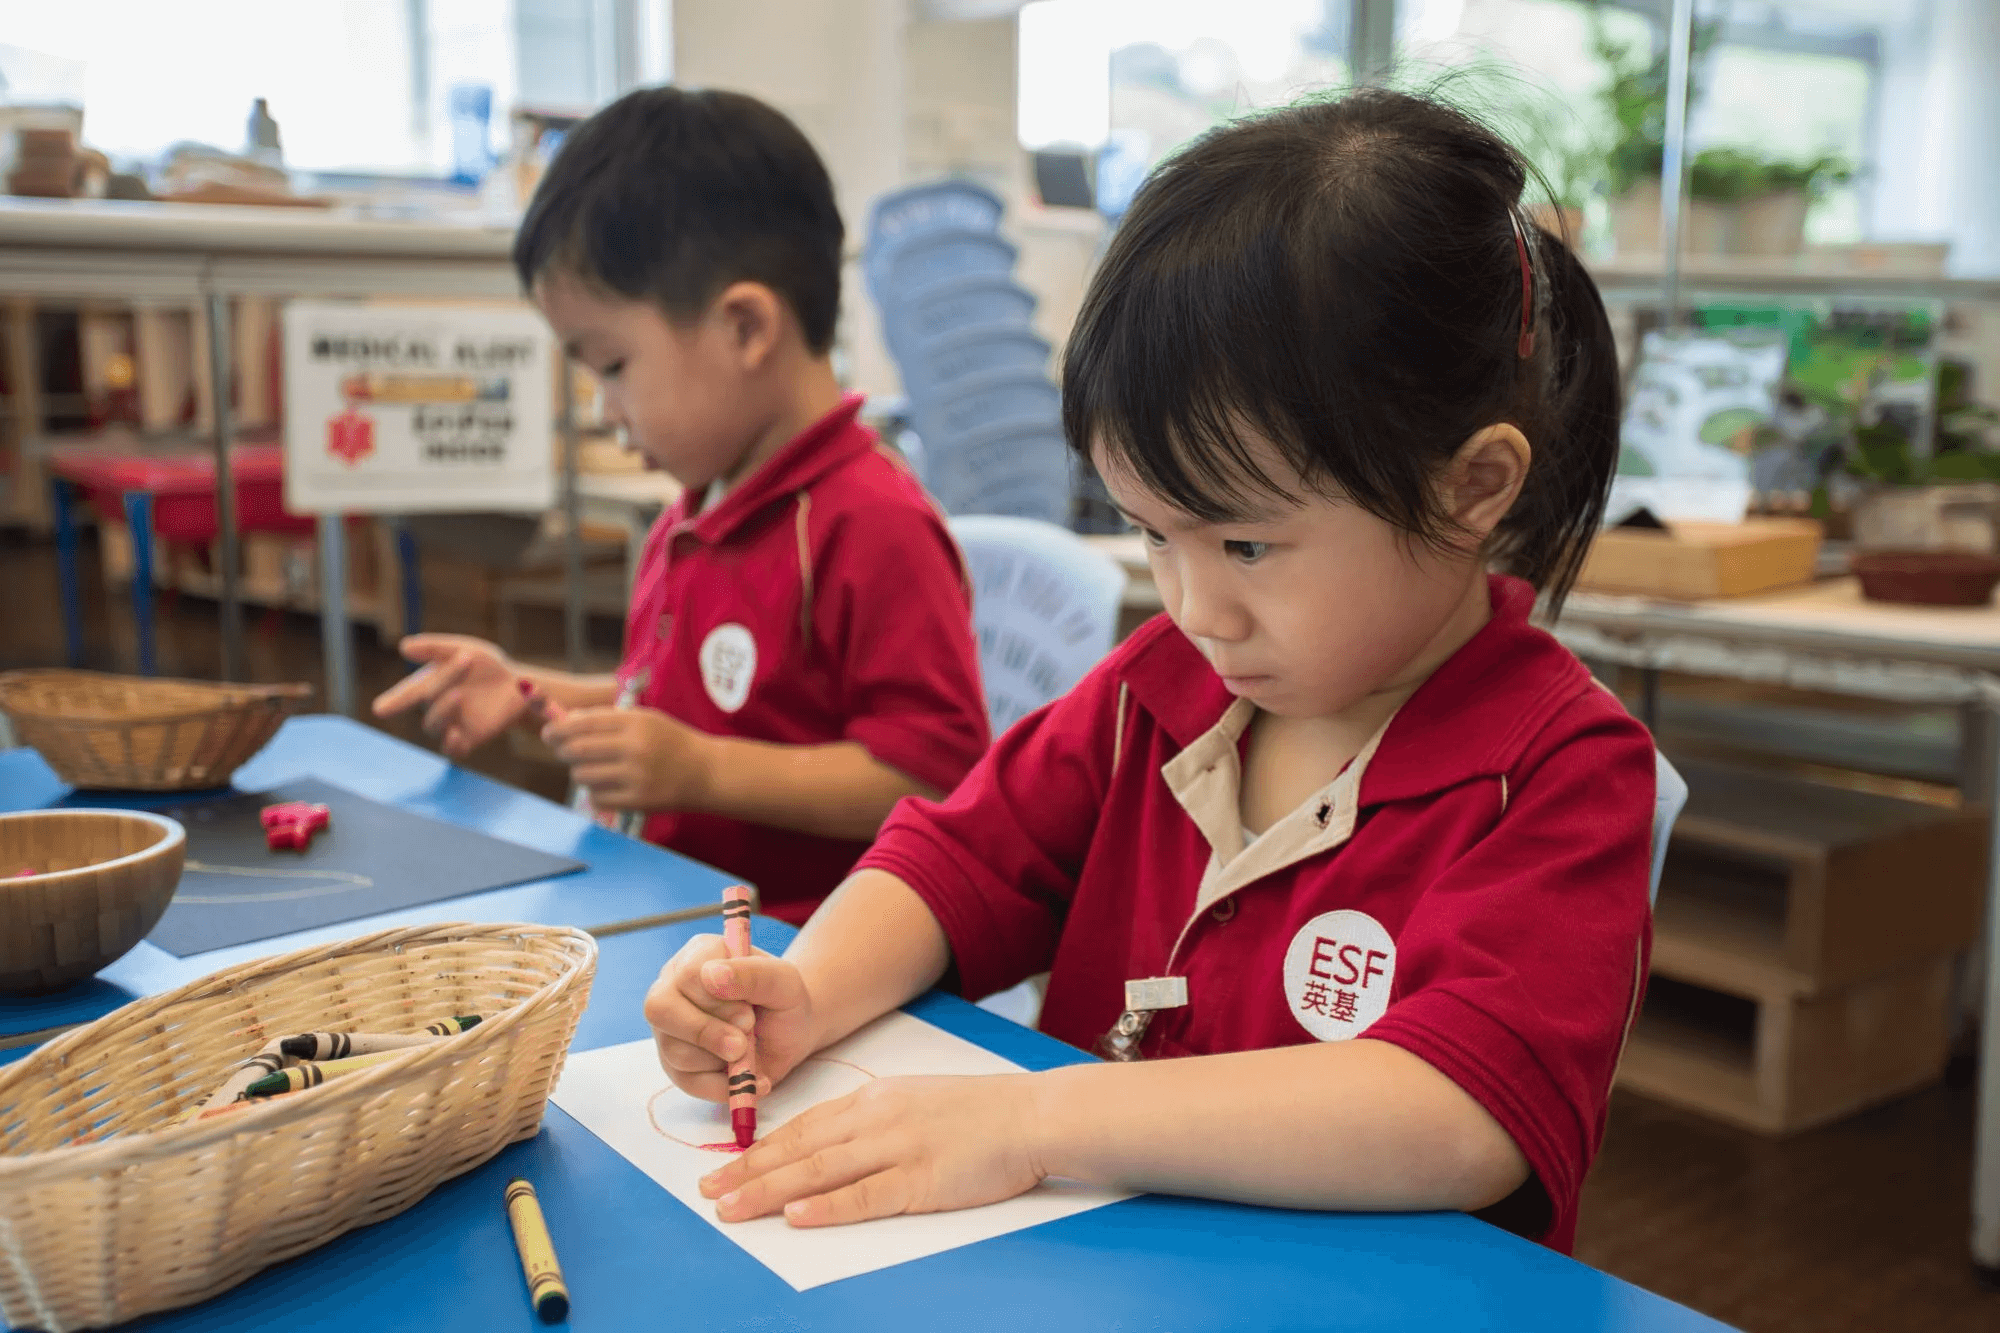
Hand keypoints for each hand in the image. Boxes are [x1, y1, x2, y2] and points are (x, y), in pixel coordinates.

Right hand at [370, 634, 523, 758]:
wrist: (517, 686)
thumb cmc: (485, 667)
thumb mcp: (466, 649)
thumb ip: (436, 648)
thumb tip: (404, 646)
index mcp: (428, 685)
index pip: (407, 693)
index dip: (393, 701)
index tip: (379, 709)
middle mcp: (434, 707)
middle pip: (428, 699)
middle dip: (444, 678)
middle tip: (466, 658)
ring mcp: (450, 725)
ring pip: (434, 725)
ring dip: (444, 709)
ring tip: (459, 693)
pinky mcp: (468, 740)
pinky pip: (453, 751)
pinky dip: (451, 745)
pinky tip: (455, 735)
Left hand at [543, 706, 715, 811]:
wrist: (706, 773)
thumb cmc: (671, 742)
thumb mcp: (646, 719)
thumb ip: (608, 719)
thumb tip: (565, 722)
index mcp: (636, 723)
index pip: (583, 723)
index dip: (558, 728)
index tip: (548, 732)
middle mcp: (635, 748)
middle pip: (577, 750)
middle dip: (562, 750)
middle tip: (563, 750)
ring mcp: (636, 777)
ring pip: (582, 775)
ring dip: (581, 772)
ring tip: (595, 768)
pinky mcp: (637, 802)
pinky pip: (596, 798)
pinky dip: (596, 792)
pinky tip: (609, 785)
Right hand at [643, 937, 817, 1101]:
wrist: (792, 1033)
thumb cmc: (784, 1000)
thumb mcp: (784, 982)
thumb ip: (753, 974)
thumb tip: (711, 975)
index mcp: (700, 955)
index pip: (687, 975)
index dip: (716, 1002)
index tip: (749, 1015)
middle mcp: (674, 986)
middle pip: (661, 1009)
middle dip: (707, 1032)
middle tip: (743, 1043)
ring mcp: (670, 1026)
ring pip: (673, 1049)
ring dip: (718, 1059)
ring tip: (749, 1052)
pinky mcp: (674, 1062)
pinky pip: (684, 1080)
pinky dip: (720, 1085)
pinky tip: (749, 1077)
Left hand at [698, 1074, 1048, 1226]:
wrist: (1029, 1115)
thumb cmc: (976, 1113)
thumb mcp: (913, 1100)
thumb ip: (870, 1120)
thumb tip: (826, 1146)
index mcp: (872, 1100)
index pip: (802, 1126)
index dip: (758, 1149)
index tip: (722, 1166)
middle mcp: (876, 1120)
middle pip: (799, 1149)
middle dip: (747, 1171)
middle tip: (706, 1191)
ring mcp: (897, 1149)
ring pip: (819, 1172)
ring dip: (769, 1191)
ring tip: (731, 1207)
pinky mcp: (921, 1180)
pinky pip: (864, 1196)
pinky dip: (827, 1207)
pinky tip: (796, 1216)